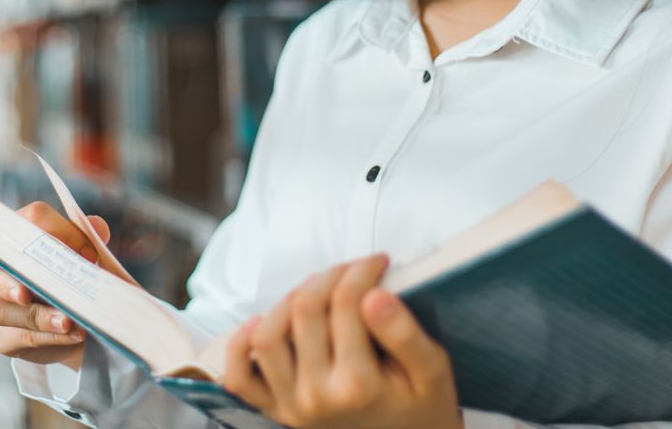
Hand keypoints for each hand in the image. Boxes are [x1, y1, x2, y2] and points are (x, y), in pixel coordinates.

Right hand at [0, 201, 110, 363]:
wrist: (70, 322)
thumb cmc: (68, 278)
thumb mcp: (78, 255)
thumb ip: (85, 238)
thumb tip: (97, 227)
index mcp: (9, 239)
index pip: (24, 224)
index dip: (57, 233)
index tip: (88, 253)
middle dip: (5, 283)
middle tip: (26, 294)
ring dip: (36, 317)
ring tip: (66, 321)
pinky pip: (18, 337)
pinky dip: (48, 336)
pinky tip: (71, 333)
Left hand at [223, 254, 463, 428]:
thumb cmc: (422, 406)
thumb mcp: (432, 370)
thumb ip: (404, 333)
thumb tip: (374, 294)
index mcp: (358, 385)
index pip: (347, 303)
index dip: (362, 270)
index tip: (378, 261)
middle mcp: (317, 396)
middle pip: (306, 309)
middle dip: (331, 275)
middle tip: (353, 270)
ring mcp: (291, 405)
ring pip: (267, 335)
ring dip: (288, 301)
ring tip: (318, 291)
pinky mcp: (277, 410)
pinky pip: (240, 378)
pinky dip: (241, 345)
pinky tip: (263, 321)